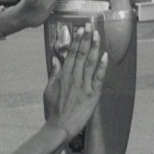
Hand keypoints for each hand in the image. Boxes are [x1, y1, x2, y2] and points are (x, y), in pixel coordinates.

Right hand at [43, 24, 108, 138]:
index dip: (77, 41)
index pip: (71, 54)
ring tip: (97, 35)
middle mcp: (74, 78)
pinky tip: (105, 56)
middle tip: (90, 26)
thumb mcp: (48, 90)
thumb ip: (53, 74)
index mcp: (63, 76)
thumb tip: (55, 60)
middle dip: (86, 39)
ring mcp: (83, 86)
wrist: (59, 127)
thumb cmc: (53, 111)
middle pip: (81, 54)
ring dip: (94, 48)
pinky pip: (98, 78)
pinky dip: (102, 66)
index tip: (80, 30)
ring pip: (90, 62)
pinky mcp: (92, 95)